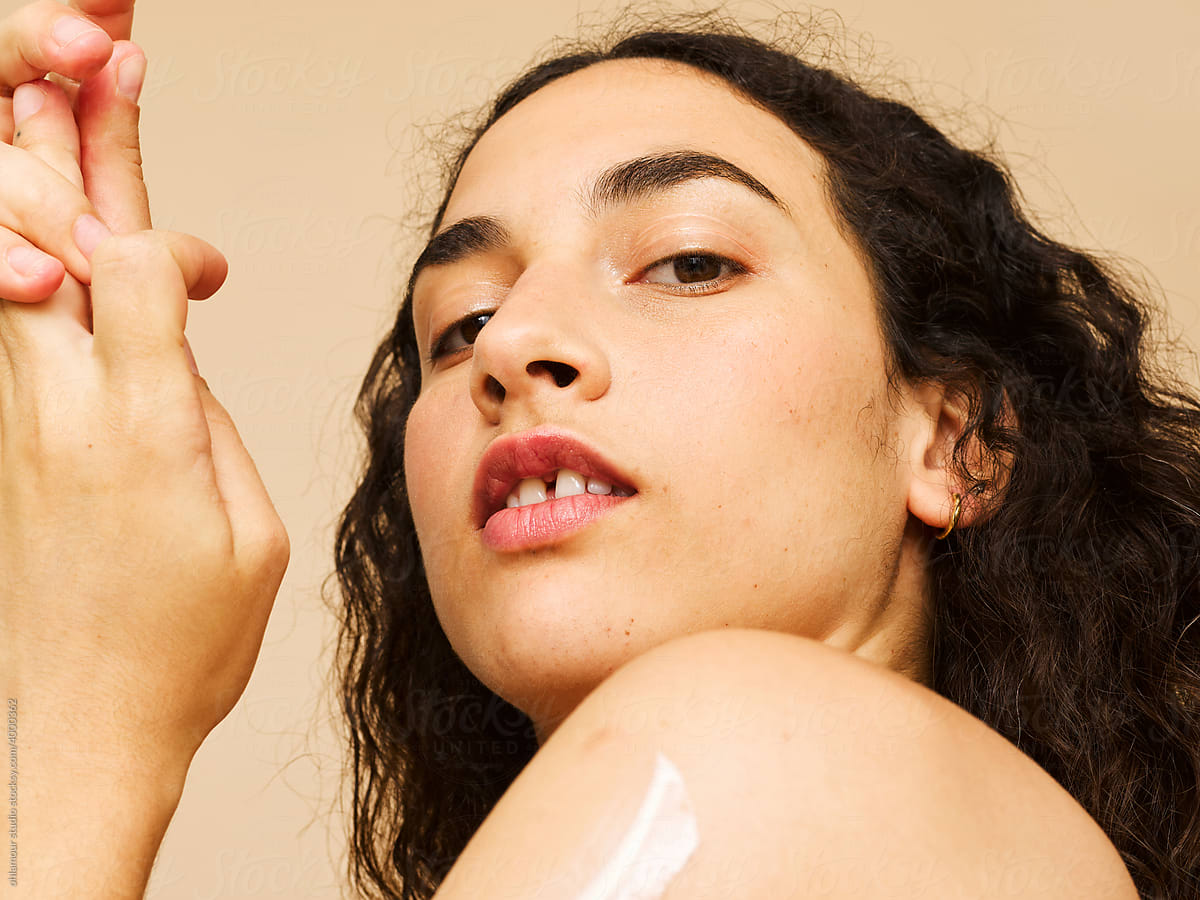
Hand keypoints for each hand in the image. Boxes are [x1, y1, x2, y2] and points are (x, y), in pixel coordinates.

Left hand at [0, 15, 289, 767]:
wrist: (79, 724)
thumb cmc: (177, 641)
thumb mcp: (241, 529)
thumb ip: (203, 414)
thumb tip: (176, 341)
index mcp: (131, 426)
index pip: (130, 261)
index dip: (149, 201)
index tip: (174, 180)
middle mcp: (56, 407)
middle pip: (54, 233)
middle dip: (68, 120)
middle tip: (88, 30)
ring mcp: (20, 418)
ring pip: (20, 260)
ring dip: (36, 162)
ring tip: (48, 71)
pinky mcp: (12, 435)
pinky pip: (18, 312)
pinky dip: (30, 241)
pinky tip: (41, 194)